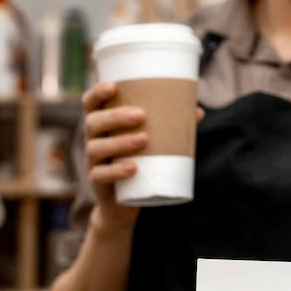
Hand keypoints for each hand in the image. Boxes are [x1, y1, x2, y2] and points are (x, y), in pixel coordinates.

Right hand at [82, 81, 204, 229]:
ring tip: (144, 139)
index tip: (113, 86)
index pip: (91, 104)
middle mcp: (93, 141)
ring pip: (96, 148)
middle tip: (141, 115)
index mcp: (102, 126)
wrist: (124, 205)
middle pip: (93, 123)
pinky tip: (133, 168)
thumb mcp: (151, 145)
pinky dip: (116, 172)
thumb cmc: (139, 164)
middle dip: (115, 116)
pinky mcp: (98, 184)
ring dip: (119, 142)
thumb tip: (199, 111)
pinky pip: (101, 176)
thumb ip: (170, 128)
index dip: (96, 92)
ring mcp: (93, 163)